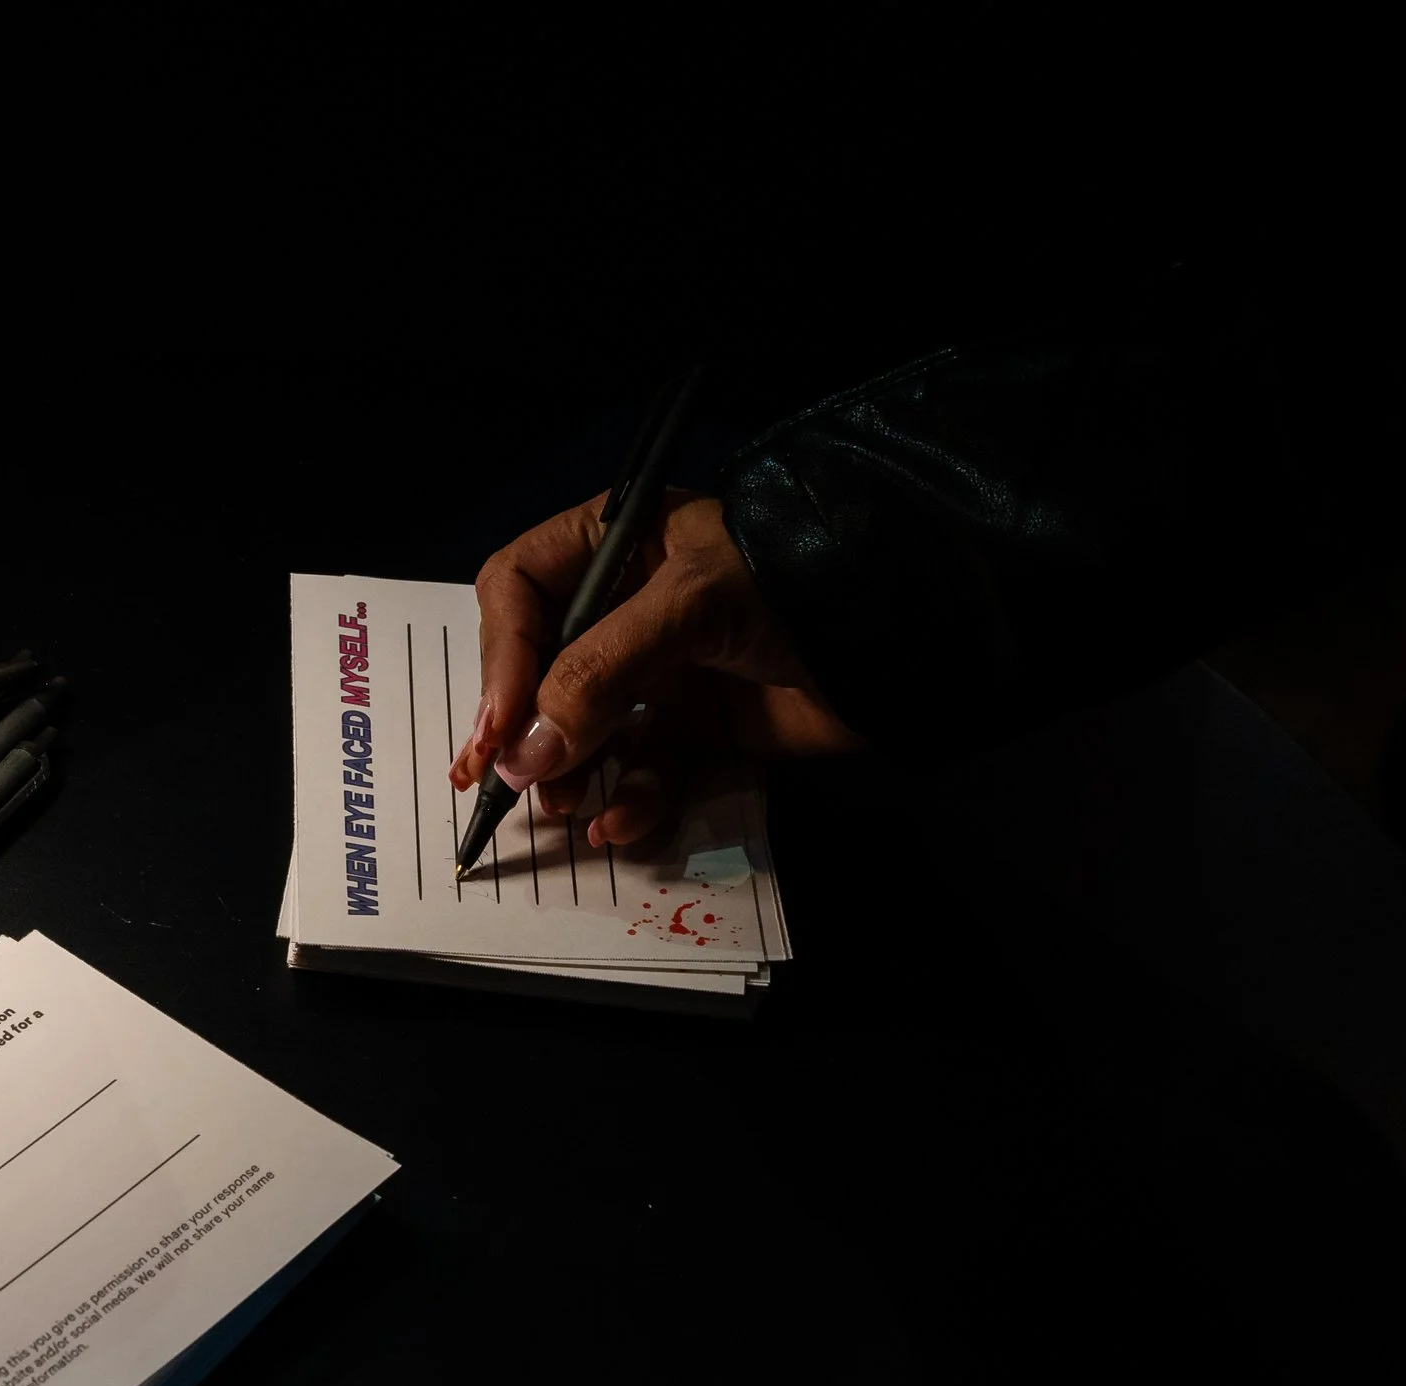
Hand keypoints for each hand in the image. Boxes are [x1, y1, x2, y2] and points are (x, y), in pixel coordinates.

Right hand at [447, 491, 860, 847]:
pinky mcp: (702, 725)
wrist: (908, 636)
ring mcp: (665, 668)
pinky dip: (629, 799)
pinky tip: (620, 824)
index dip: (500, 657)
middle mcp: (629, 603)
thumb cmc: (793, 585)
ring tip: (562, 805)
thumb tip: (523, 752)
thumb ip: (601, 672)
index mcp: (617, 542)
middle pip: (541, 665)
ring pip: (586, 727)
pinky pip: (646, 768)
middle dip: (523, 726)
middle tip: (502, 781)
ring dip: (568, 772)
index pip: (520, 590)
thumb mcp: (688, 607)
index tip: (497, 726)